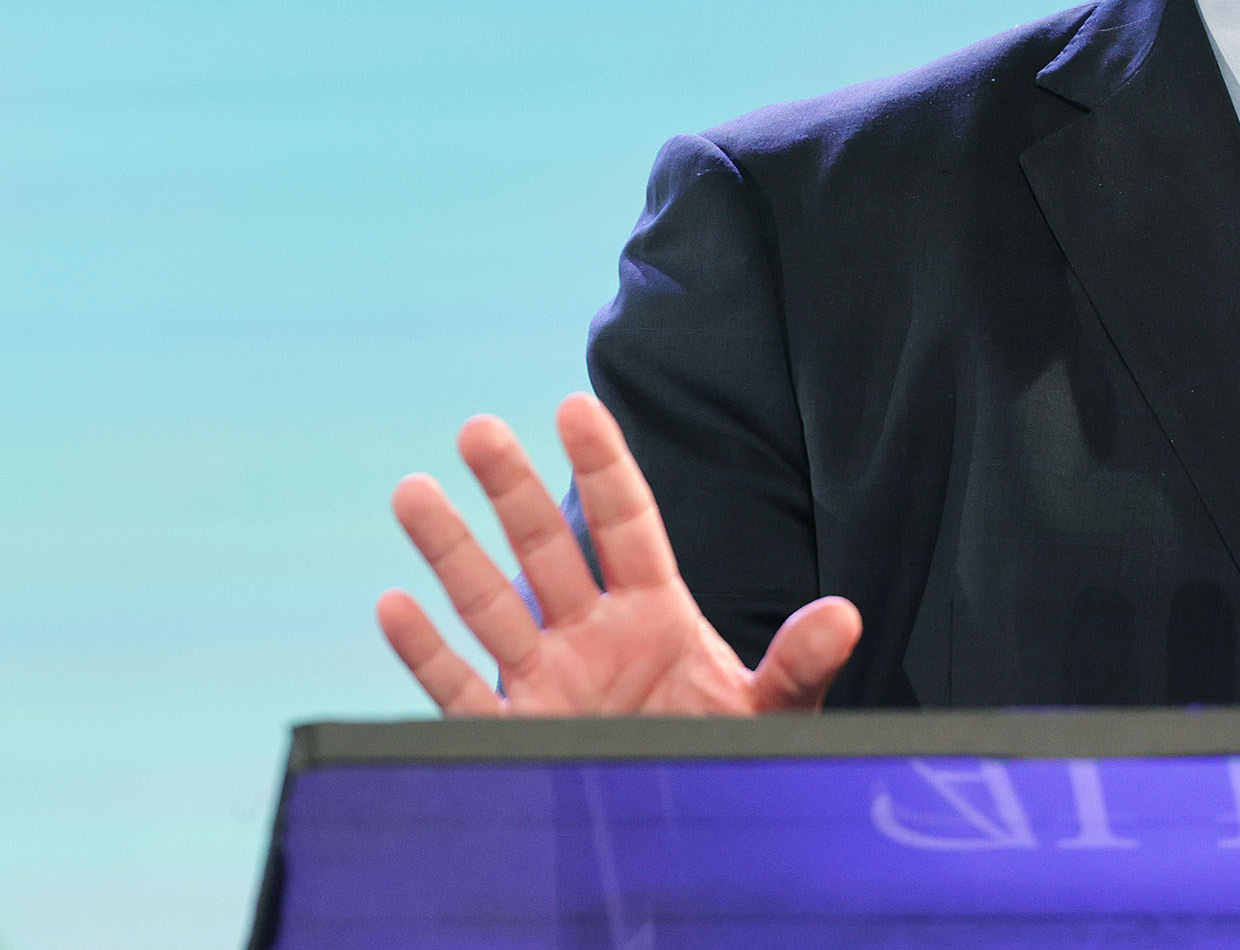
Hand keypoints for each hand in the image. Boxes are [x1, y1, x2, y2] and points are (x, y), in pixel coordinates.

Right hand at [375, 392, 861, 715]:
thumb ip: (799, 664)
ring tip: (414, 490)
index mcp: (655, 613)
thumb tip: (845, 615)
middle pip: (546, 548)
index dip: (601, 466)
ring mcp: (548, 682)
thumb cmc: (731, 758)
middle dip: (510, 491)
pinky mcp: (515, 734)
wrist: (688, 833)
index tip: (574, 405)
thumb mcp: (771, 711)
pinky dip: (426, 652)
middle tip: (480, 428)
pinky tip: (394, 605)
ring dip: (451, 552)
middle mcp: (593, 636)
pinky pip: (460, 691)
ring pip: (490, 606)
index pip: (625, 524)